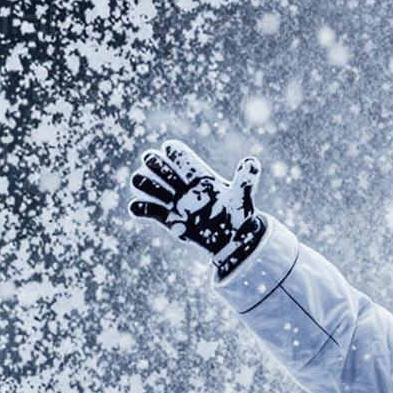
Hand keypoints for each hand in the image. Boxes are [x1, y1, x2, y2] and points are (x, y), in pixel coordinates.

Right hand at [129, 138, 267, 282]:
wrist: (231, 241)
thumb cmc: (238, 215)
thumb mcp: (242, 198)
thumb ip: (245, 180)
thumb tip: (252, 162)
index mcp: (198, 174)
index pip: (178, 153)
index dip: (172, 151)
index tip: (172, 155)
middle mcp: (182, 184)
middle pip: (156, 163)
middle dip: (154, 164)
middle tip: (165, 177)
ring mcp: (172, 201)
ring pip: (145, 182)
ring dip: (145, 184)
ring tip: (159, 194)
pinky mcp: (166, 218)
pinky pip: (144, 209)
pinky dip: (140, 208)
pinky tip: (146, 210)